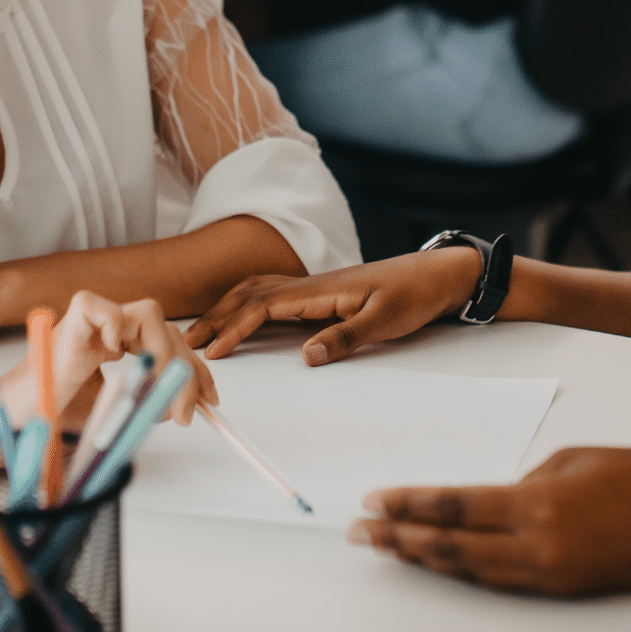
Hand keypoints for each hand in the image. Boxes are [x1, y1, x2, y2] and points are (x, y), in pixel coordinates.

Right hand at [7, 290, 219, 426]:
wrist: (20, 418)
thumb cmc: (59, 413)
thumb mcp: (118, 409)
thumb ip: (149, 401)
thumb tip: (186, 408)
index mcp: (122, 344)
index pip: (172, 343)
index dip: (195, 369)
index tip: (211, 399)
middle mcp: (111, 328)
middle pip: (168, 328)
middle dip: (186, 370)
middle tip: (188, 412)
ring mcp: (92, 321)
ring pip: (148, 313)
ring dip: (162, 353)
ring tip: (152, 390)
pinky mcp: (72, 319)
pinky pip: (103, 308)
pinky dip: (114, 328)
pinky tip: (109, 358)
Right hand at [183, 248, 480, 364]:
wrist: (440, 275)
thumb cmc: (416, 295)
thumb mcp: (386, 322)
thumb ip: (346, 338)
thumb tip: (307, 356)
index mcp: (321, 290)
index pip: (264, 305)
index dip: (235, 327)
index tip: (212, 350)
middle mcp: (312, 284)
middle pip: (250, 293)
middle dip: (218, 316)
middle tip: (190, 342)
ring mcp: (317, 286)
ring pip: (259, 289)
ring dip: (229, 307)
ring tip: (206, 330)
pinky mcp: (324, 292)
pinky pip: (275, 293)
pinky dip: (250, 303)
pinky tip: (244, 316)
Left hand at [347, 447, 630, 596]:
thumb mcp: (574, 459)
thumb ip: (526, 481)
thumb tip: (494, 500)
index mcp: (537, 503)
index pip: (454, 507)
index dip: (409, 506)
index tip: (373, 502)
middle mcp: (537, 546)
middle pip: (451, 546)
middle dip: (400, 539)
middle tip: (360, 533)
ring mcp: (551, 573)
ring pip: (472, 570)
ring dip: (426, 559)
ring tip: (389, 548)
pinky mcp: (565, 588)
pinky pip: (502, 581)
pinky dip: (466, 571)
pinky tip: (443, 564)